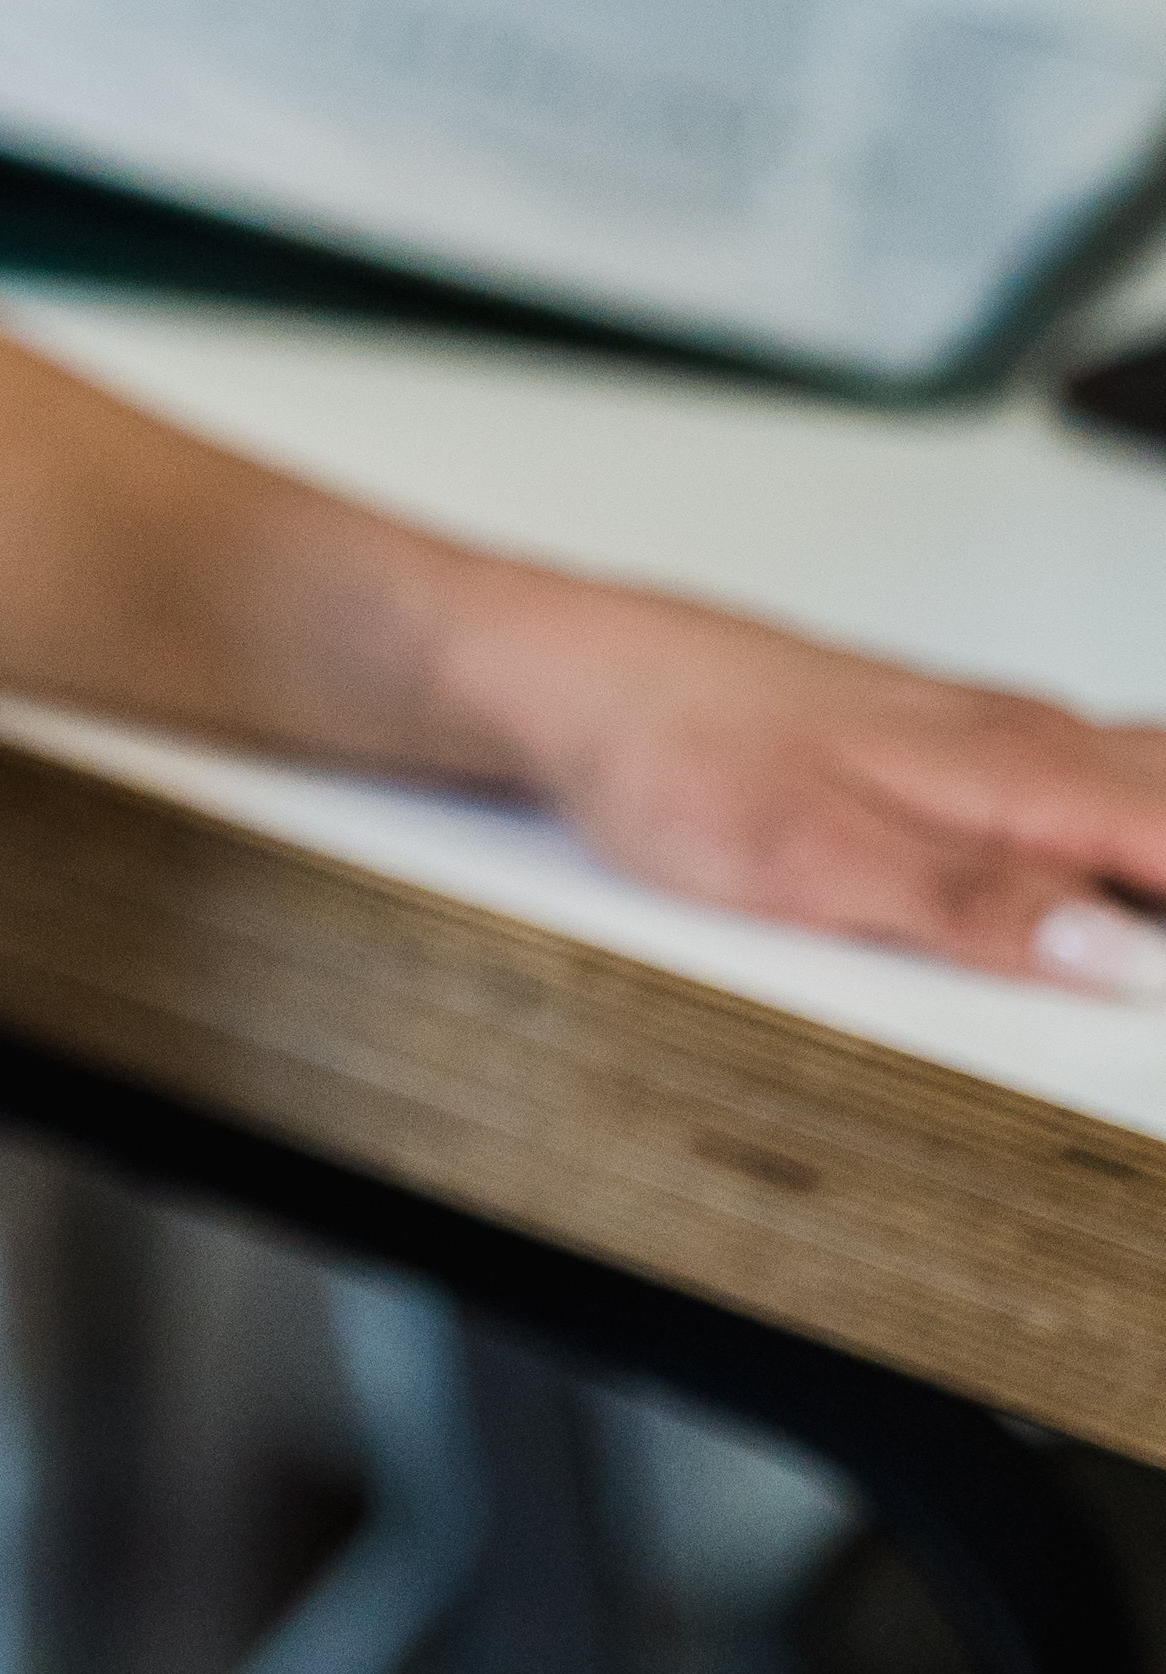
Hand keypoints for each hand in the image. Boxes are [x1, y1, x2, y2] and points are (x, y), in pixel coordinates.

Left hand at [449, 566, 1165, 997]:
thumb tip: (1111, 952)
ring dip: (1150, 846)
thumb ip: (970, 902)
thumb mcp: (814, 858)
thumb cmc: (670, 750)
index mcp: (1010, 766)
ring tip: (1133, 943)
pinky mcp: (934, 741)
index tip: (1164, 995)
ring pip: (1133, 778)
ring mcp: (977, 730)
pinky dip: (1114, 822)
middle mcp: (1013, 734)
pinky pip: (1073, 775)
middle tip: (1147, 982)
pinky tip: (1088, 870)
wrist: (568, 677)